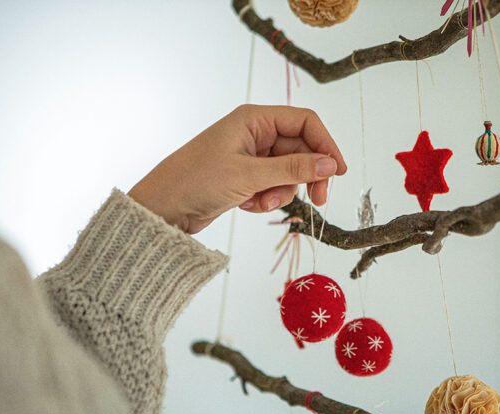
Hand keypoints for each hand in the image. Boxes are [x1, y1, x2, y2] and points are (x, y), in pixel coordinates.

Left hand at [128, 104, 346, 233]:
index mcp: (254, 119)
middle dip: (306, 176)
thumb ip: (294, 169)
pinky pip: (273, 186)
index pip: (305, 122)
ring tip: (260, 202)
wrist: (162, 208)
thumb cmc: (196, 181)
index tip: (338, 171)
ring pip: (288, 172)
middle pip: (301, 150)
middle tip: (318, 200)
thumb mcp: (250, 175)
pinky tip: (246, 205)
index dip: (325, 145)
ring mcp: (250, 156)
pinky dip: (267, 199)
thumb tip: (331, 164)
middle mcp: (254, 133)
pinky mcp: (245, 177)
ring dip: (281, 192)